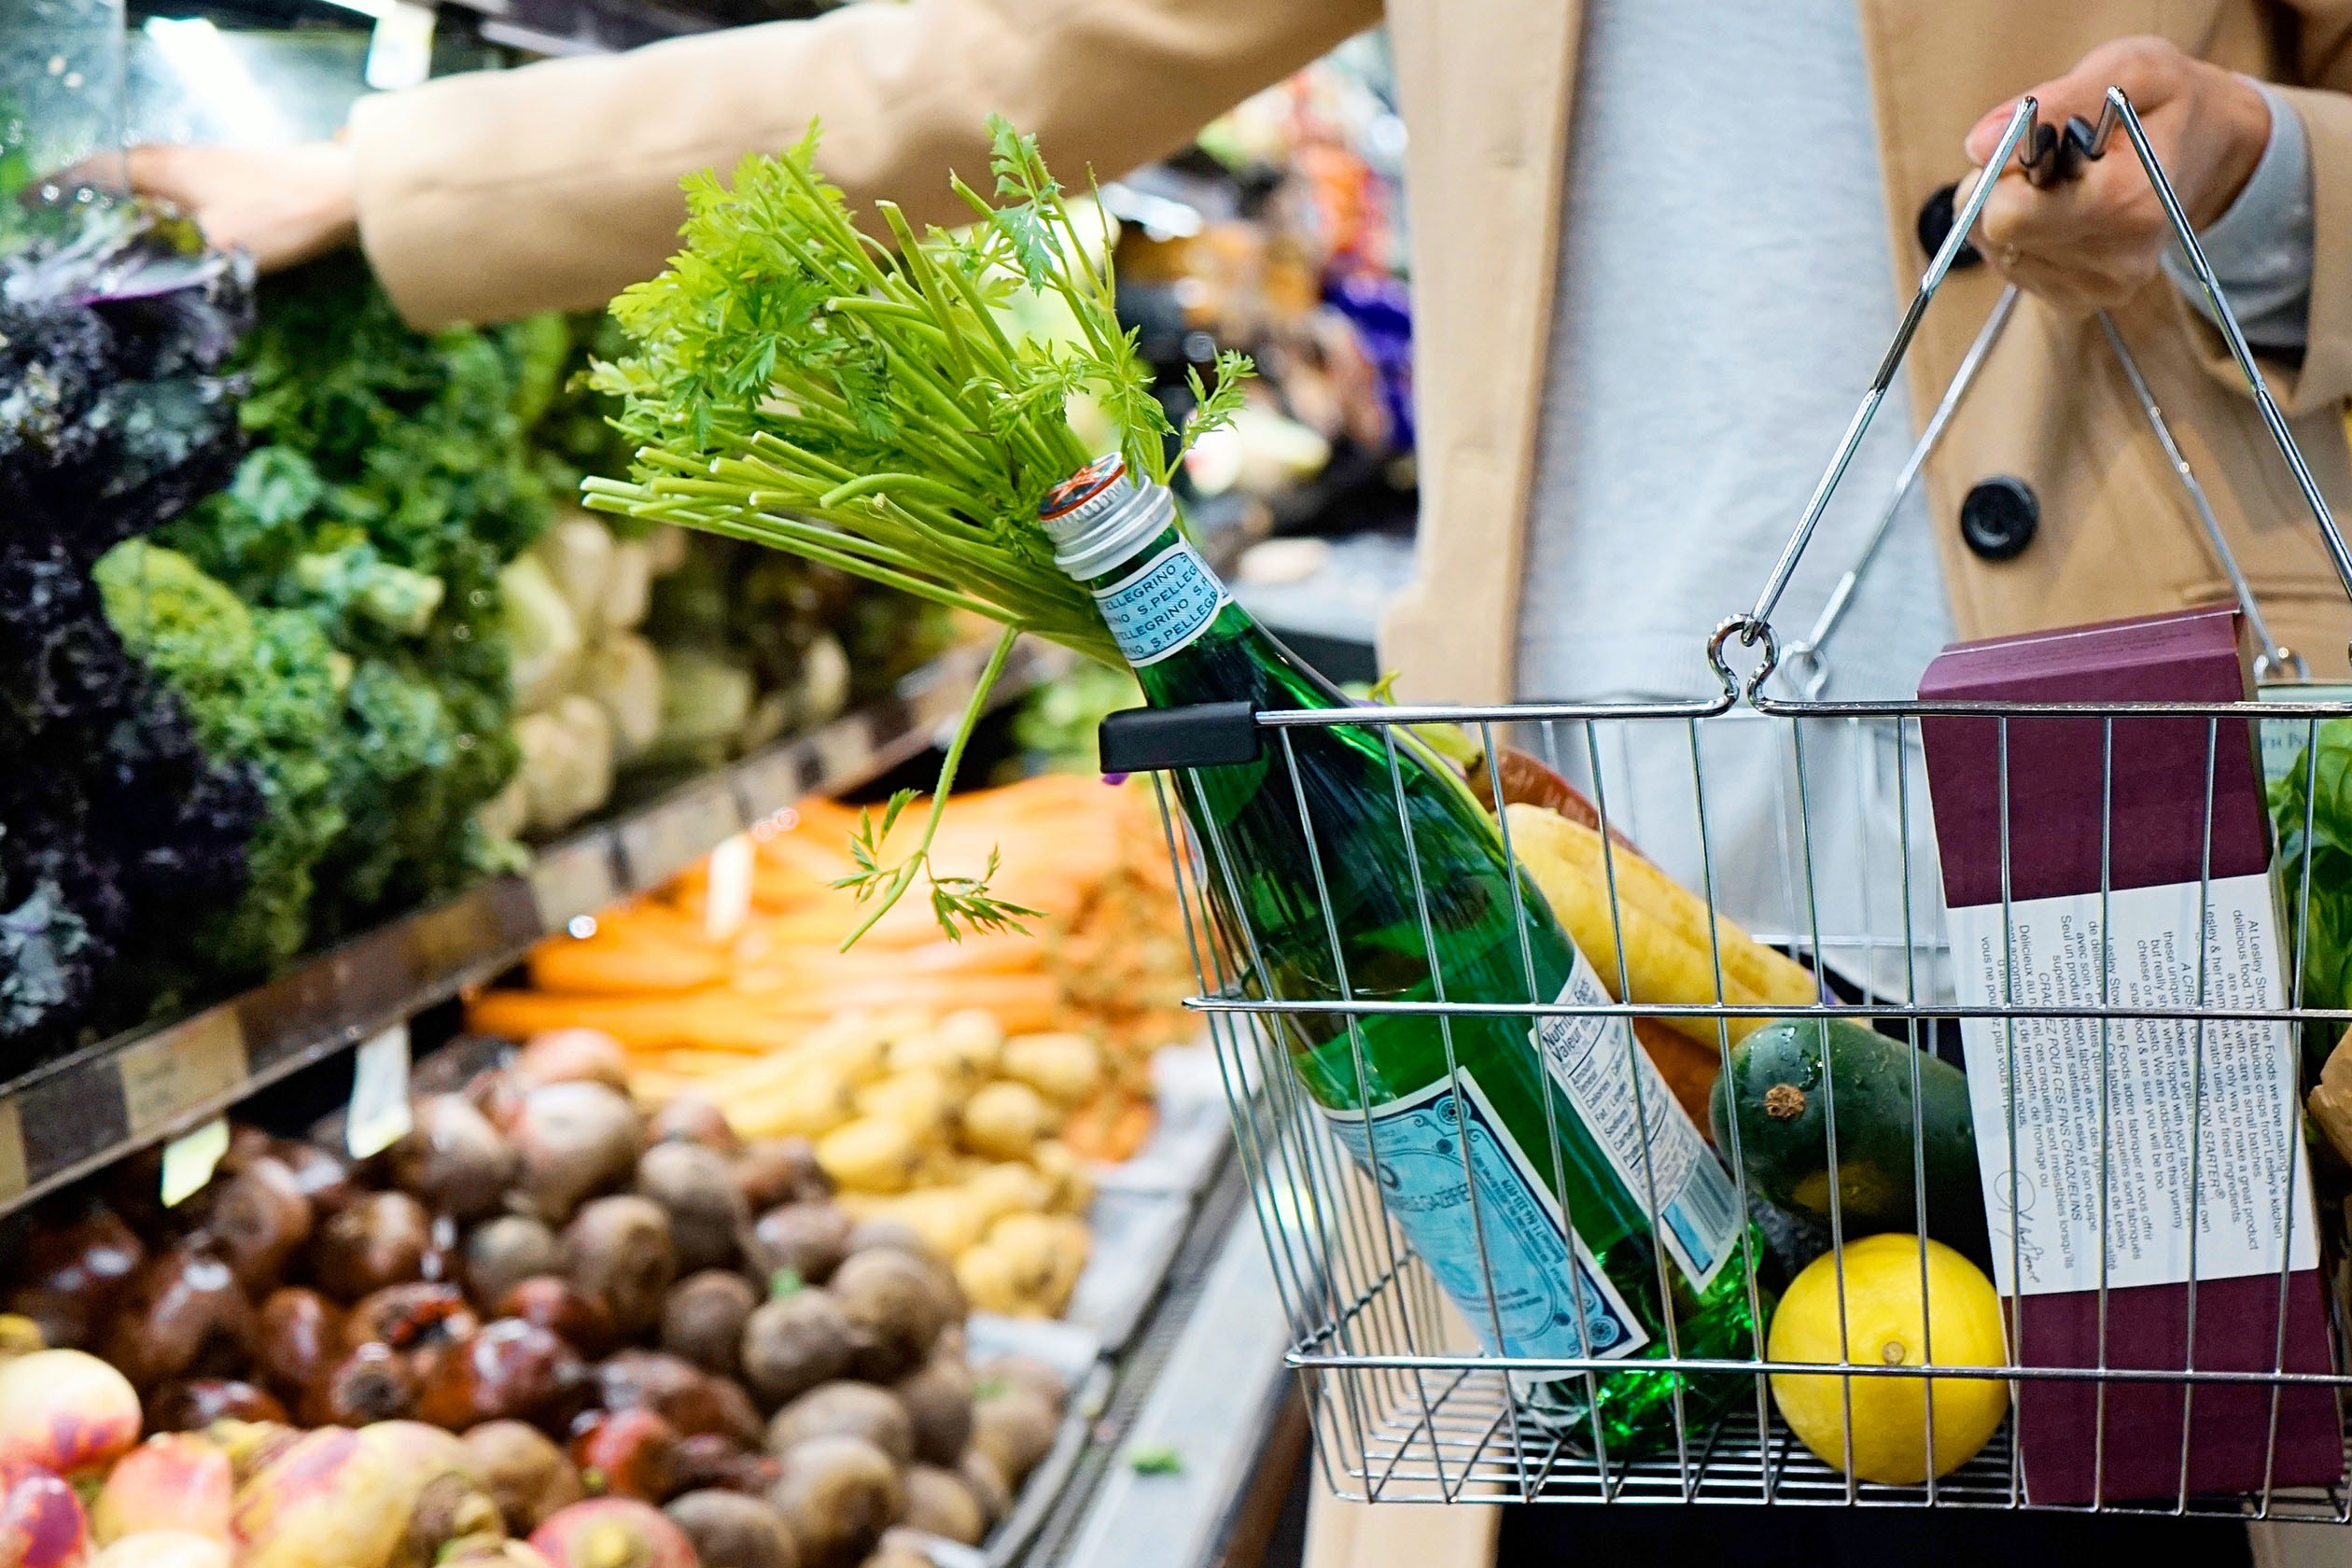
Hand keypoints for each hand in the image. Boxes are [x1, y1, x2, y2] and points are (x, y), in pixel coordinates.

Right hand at [59, 142, 357, 272]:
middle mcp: (184, 157)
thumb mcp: (218, 249)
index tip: (44, 200)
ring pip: (158, 177)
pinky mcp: (240, 175)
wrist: (346, 190)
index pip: (100, 170)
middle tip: (77, 214)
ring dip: (135, 197)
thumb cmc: (281, 215)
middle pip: (125, 170)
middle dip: (99, 192)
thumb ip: (173, 265)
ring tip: (118, 225)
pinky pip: (186, 185)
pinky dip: (169, 203)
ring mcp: (214, 162)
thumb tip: (137, 286)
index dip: (68, 187)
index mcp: (167, 168)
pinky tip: (176, 224)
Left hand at [1960, 36, 2270, 315]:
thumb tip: (1978, 144)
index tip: (2040, 143)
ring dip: (2013, 210)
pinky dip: (2022, 235)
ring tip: (2065, 182)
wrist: (2212, 151)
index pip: (2006, 214)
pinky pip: (2012, 267)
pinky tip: (2062, 211)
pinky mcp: (2080, 302)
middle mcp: (2115, 260)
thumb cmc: (2167, 102)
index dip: (2004, 173)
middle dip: (2003, 188)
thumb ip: (2056, 101)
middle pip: (1994, 234)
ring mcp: (2098, 288)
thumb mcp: (2128, 70)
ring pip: (1997, 251)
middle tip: (2051, 160)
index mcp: (2127, 202)